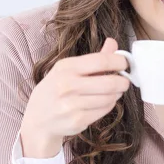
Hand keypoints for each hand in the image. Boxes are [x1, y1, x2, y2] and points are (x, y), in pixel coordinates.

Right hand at [20, 38, 129, 157]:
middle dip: (123, 81)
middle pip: (109, 82)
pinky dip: (109, 106)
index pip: (101, 61)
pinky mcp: (78, 120)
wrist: (38, 119)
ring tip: (113, 92)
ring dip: (116, 95)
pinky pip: (104, 110)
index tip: (125, 63)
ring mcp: (72, 104)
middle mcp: (67, 85)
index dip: (119, 61)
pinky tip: (103, 103)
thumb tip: (113, 43)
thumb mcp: (67, 70)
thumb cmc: (55, 91)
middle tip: (125, 81)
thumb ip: (93, 59)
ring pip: (109, 98)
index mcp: (65, 67)